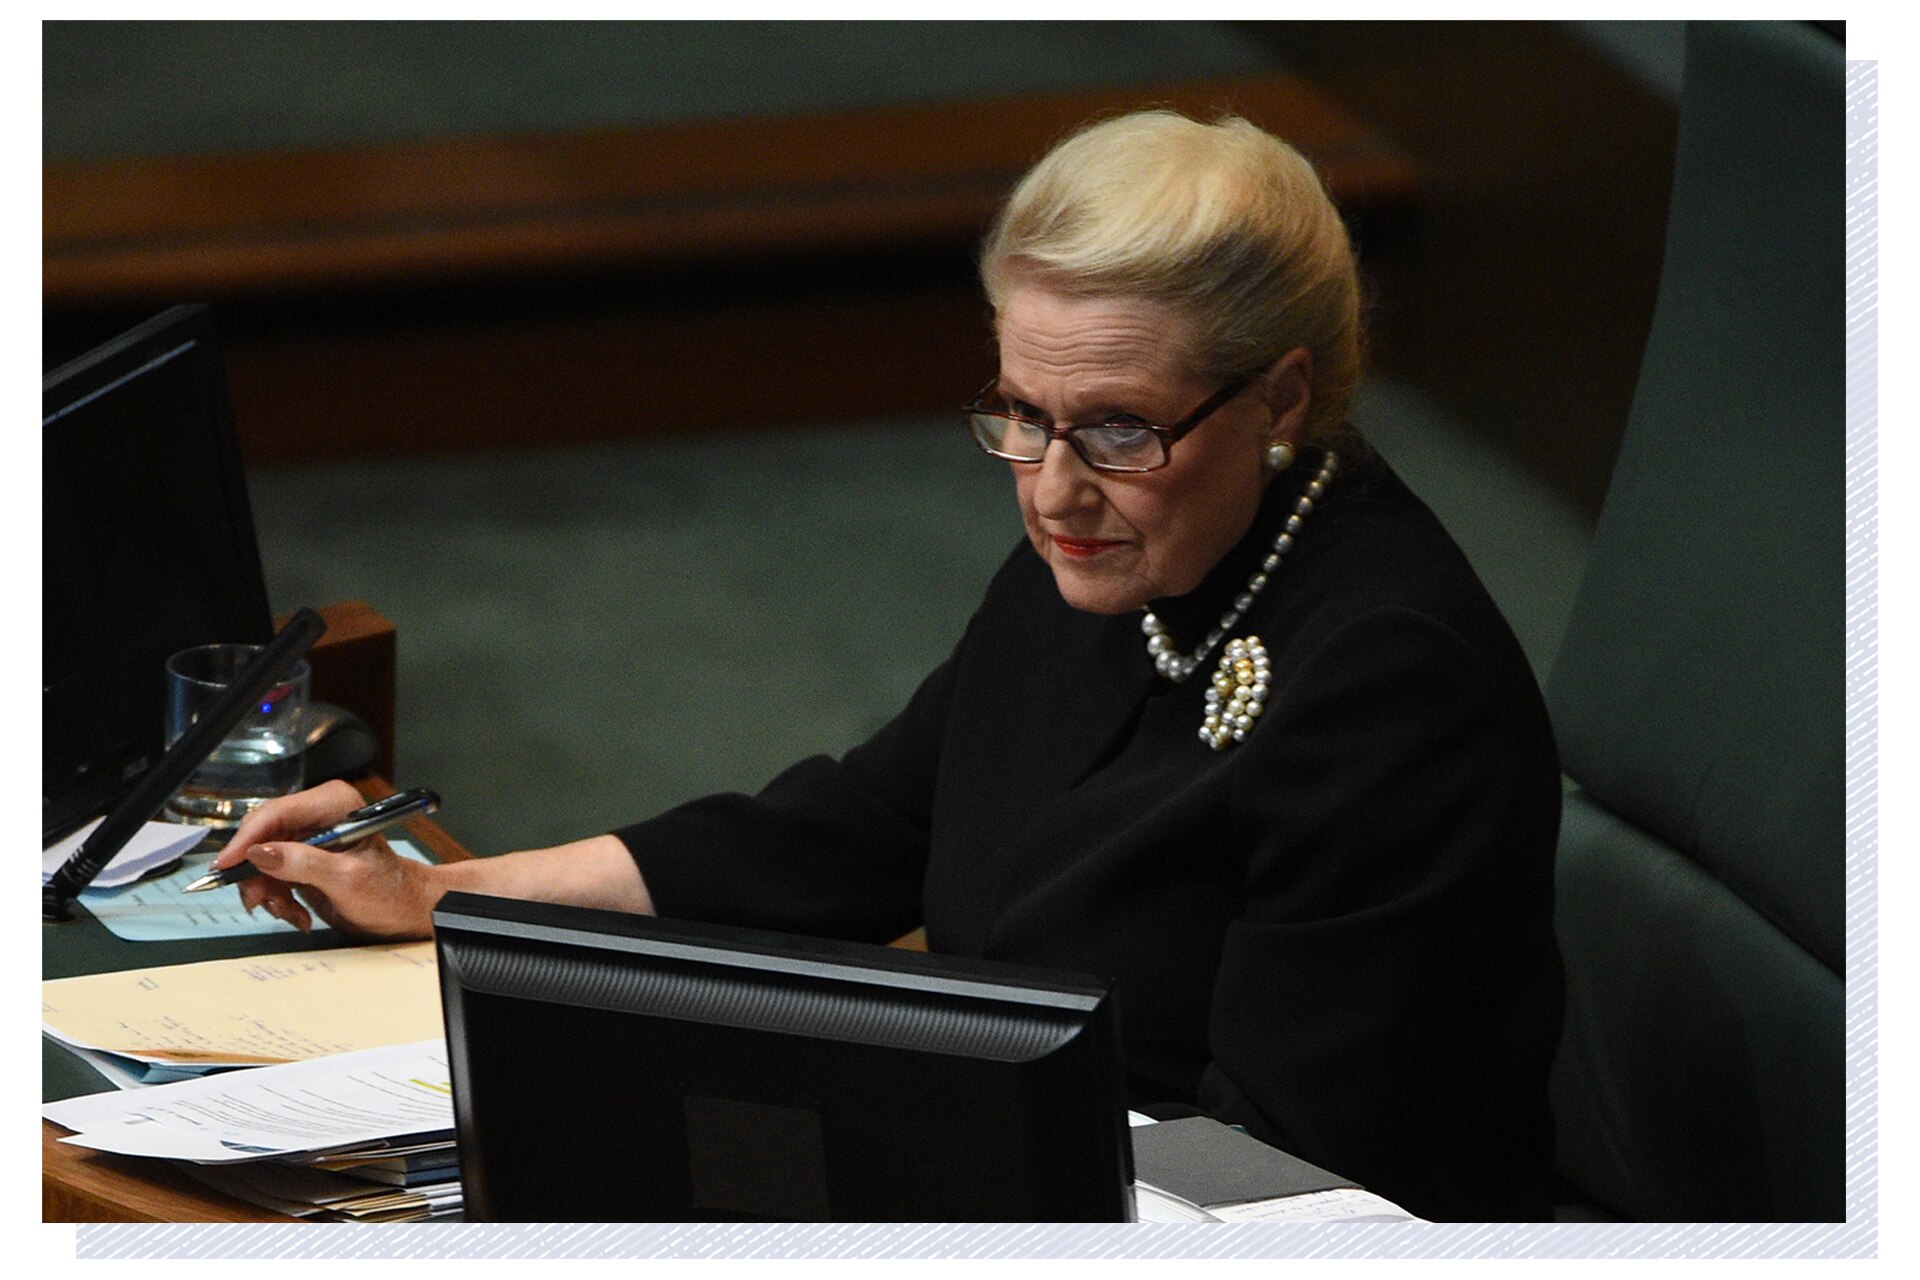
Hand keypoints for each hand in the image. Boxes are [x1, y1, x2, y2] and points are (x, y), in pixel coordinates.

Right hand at [214, 780, 439, 937]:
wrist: (405, 911)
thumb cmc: (390, 891)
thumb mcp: (347, 879)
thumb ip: (303, 864)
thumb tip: (260, 854)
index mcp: (333, 804)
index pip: (275, 814)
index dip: (246, 840)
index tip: (225, 867)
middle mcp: (317, 815)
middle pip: (262, 837)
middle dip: (258, 874)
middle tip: (259, 902)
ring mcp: (308, 838)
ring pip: (262, 861)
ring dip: (270, 892)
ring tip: (292, 913)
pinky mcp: (302, 859)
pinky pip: (272, 876)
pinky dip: (278, 899)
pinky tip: (299, 913)